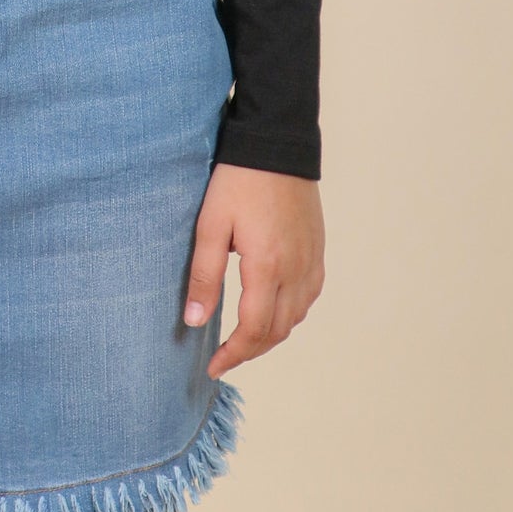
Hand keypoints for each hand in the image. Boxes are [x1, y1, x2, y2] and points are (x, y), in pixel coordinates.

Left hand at [183, 162, 324, 377]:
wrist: (277, 144)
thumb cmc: (238, 180)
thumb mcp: (211, 224)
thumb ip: (204, 275)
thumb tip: (195, 321)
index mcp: (267, 268)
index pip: (253, 331)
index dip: (233, 355)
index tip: (212, 367)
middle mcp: (296, 271)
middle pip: (277, 331)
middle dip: (250, 350)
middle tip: (223, 357)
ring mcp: (312, 261)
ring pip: (296, 317)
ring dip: (271, 335)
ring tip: (243, 338)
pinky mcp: (317, 250)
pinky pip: (308, 297)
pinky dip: (290, 313)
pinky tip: (273, 309)